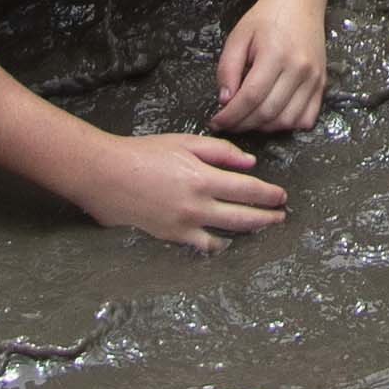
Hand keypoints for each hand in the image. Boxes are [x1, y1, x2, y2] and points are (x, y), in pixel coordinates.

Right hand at [73, 127, 289, 247]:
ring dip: (248, 232)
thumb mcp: (184, 142)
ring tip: (260, 228)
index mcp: (203, 178)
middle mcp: (197, 206)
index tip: (282, 196)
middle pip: (243, 217)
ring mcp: (184, 225)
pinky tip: (225, 241)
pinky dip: (217, 244)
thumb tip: (249, 163)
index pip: (248, 190)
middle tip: (281, 216)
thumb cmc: (144, 153)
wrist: (107, 175)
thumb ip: (220, 152)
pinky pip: (201, 246)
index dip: (269, 195)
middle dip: (266, 218)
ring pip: (226, 235)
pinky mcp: (170, 237)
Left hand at [215, 0, 328, 133]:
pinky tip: (272, 117)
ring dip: (264, 128)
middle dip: (243, 124)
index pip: (250, 97)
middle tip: (229, 123)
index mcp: (275, 54)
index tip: (216, 121)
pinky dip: (288, 125)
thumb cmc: (266, 18)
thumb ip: (227, 68)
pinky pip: (307, 118)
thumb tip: (225, 100)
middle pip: (268, 112)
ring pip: (287, 120)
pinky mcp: (322, 83)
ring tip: (248, 120)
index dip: (231, 115)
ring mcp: (314, 78)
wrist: (299, 2)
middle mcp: (299, 68)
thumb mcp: (238, 36)